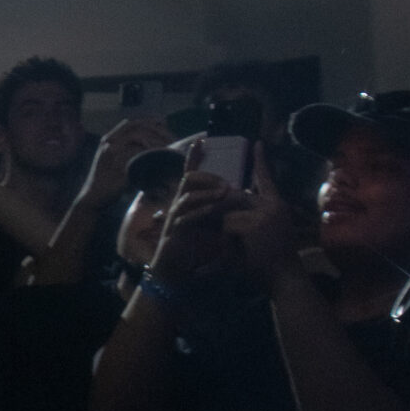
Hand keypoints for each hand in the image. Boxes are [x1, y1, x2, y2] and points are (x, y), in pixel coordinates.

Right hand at [78, 117, 171, 207]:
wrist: (92, 197)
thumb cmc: (107, 179)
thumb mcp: (112, 159)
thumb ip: (125, 148)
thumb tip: (149, 140)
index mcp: (108, 139)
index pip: (131, 123)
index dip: (149, 121)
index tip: (164, 125)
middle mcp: (108, 144)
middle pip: (136, 128)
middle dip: (156, 131)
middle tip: (172, 139)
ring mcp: (112, 155)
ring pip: (137, 139)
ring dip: (156, 142)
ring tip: (168, 148)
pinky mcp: (117, 167)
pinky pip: (137, 156)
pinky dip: (151, 155)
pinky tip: (161, 159)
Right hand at [148, 146, 241, 286]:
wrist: (176, 270)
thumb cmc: (193, 248)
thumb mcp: (210, 225)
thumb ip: (219, 211)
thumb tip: (236, 196)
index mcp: (190, 200)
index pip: (192, 175)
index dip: (194, 158)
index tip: (201, 141)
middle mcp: (180, 204)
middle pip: (188, 179)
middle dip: (207, 176)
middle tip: (226, 183)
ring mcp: (175, 216)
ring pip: (187, 196)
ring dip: (206, 192)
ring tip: (224, 192)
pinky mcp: (174, 229)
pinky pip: (186, 216)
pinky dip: (200, 211)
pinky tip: (212, 209)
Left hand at [223, 145, 301, 290]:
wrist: (285, 280)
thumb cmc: (271, 263)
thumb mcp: (260, 236)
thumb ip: (247, 220)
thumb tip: (226, 207)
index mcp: (277, 206)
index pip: (267, 179)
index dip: (261, 161)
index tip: (257, 143)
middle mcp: (273, 205)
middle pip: (235, 195)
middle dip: (218, 206)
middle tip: (217, 221)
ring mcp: (265, 213)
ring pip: (228, 212)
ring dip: (224, 230)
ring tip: (237, 247)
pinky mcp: (255, 224)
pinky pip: (228, 225)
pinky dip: (227, 239)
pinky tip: (240, 251)